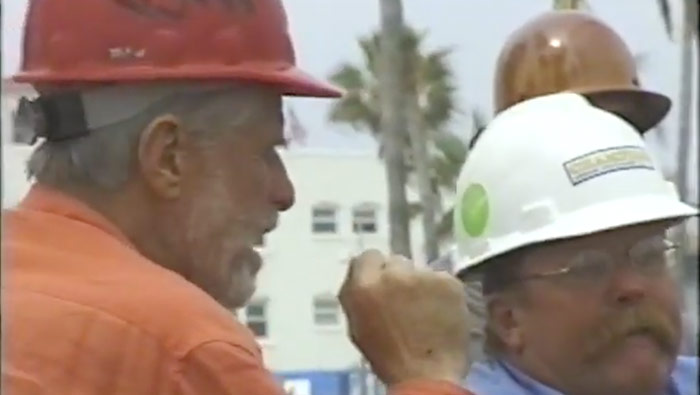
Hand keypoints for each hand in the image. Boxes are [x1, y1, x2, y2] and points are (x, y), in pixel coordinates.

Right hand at [338, 250, 470, 385]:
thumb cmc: (388, 357)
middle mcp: (392, 273)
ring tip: (426, 311)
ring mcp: (423, 275)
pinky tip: (442, 313)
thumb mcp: (358, 326)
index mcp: (364, 286)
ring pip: (421, 271)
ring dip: (421, 285)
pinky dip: (442, 293)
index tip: (383, 284)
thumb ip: (358, 295)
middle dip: (399, 277)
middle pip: (396, 262)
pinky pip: (442, 280)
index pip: (368, 257)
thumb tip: (362, 276)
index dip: (376, 270)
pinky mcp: (449, 281)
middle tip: (405, 301)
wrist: (427, 375)